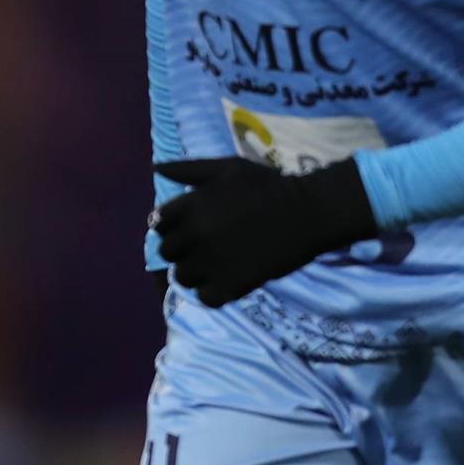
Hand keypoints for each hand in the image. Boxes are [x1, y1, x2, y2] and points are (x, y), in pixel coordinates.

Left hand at [152, 156, 376, 306]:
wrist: (307, 213)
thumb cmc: (268, 186)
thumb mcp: (229, 168)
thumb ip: (189, 169)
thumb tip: (156, 167)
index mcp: (192, 205)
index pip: (158, 223)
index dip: (172, 224)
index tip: (191, 224)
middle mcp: (195, 235)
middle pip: (167, 252)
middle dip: (182, 248)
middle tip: (207, 244)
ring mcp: (210, 263)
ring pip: (183, 277)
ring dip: (196, 271)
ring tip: (218, 262)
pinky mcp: (229, 286)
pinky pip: (204, 297)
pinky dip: (214, 291)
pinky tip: (229, 278)